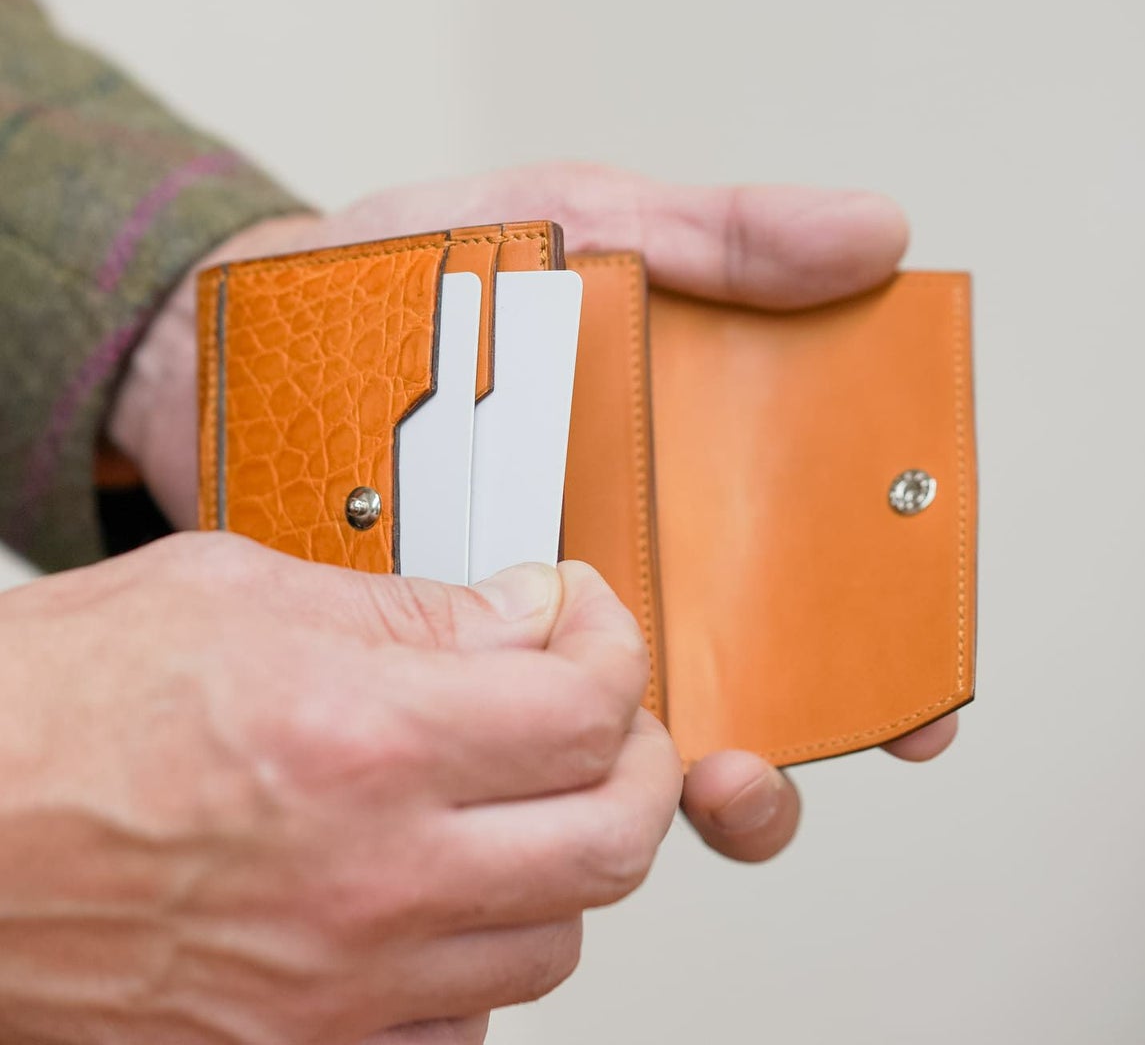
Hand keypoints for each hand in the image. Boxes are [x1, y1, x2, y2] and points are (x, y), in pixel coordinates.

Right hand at [0, 534, 680, 1042]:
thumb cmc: (49, 708)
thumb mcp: (238, 592)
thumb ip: (411, 608)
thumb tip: (524, 612)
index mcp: (360, 739)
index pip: (586, 708)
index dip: (612, 648)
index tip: (586, 625)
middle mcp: (366, 879)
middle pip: (613, 838)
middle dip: (635, 759)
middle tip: (599, 713)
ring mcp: (336, 990)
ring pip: (556, 938)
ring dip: (562, 854)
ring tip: (515, 799)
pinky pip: (465, 1027)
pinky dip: (482, 956)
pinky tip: (442, 896)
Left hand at [108, 161, 956, 865]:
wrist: (249, 323)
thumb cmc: (435, 271)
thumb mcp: (585, 224)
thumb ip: (720, 239)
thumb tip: (874, 236)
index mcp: (684, 472)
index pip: (811, 580)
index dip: (885, 650)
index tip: (920, 697)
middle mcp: (622, 563)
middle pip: (734, 688)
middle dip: (773, 760)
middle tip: (752, 765)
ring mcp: (528, 619)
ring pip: (620, 738)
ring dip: (657, 782)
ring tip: (657, 774)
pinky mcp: (436, 654)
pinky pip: (491, 731)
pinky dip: (520, 765)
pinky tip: (521, 765)